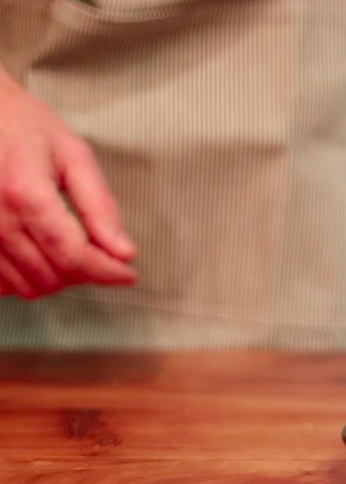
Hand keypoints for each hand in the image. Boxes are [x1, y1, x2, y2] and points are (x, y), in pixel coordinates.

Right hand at [0, 76, 136, 298]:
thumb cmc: (27, 130)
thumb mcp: (75, 156)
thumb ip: (100, 206)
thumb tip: (124, 251)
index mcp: (25, 193)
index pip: (73, 255)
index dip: (108, 271)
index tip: (129, 273)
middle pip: (53, 275)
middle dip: (88, 272)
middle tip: (103, 252)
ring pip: (29, 286)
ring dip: (61, 278)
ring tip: (76, 250)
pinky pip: (3, 285)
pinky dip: (30, 279)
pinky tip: (46, 257)